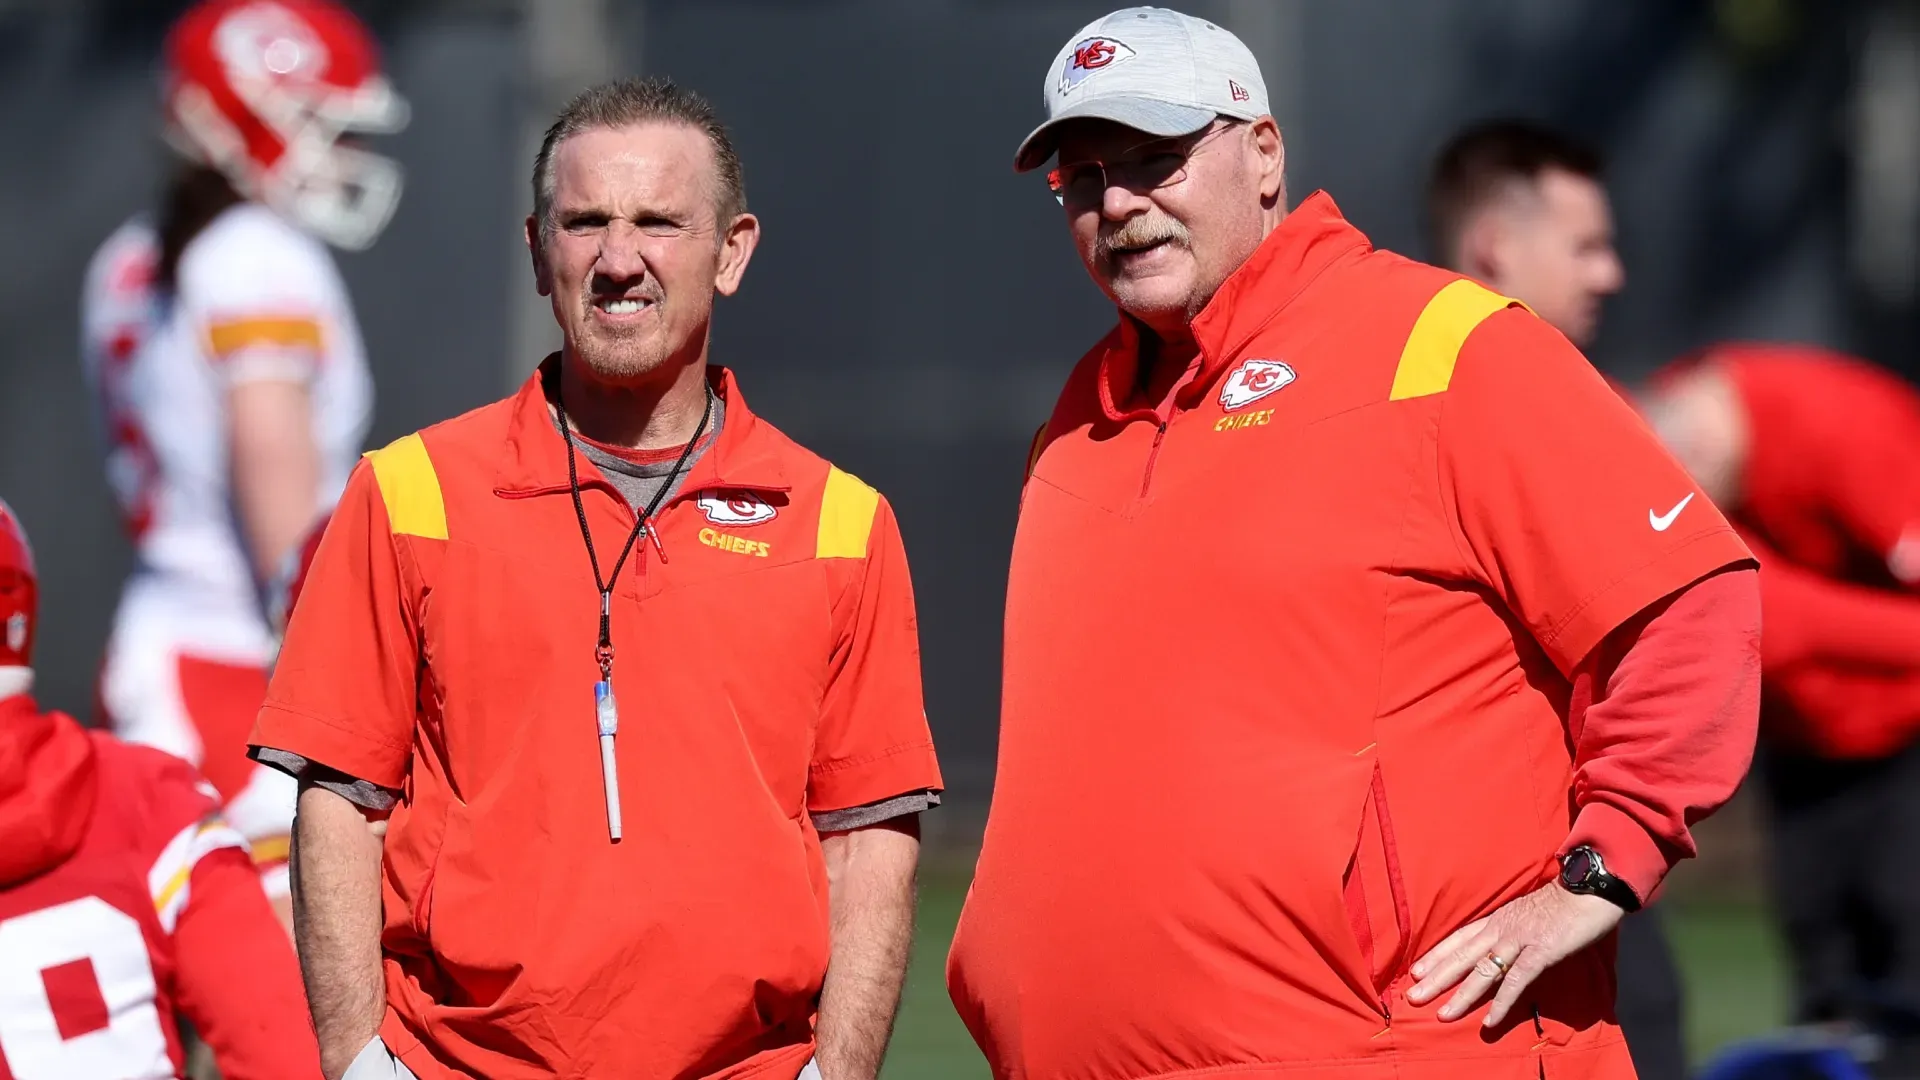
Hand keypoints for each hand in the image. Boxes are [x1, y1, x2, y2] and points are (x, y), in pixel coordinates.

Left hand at [1405, 881, 1624, 1027]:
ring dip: (1462, 995)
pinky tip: (1489, 1021)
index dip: (1436, 956)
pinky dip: (1501, 1002)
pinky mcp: (1540, 952)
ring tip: (1442, 1014)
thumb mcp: (1526, 913)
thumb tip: (1500, 947)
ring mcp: (1519, 940)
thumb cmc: (1562, 902)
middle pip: (1462, 956)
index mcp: (1497, 919)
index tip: (1415, 971)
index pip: (1459, 939)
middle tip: (1413, 997)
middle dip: (1436, 978)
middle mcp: (1501, 929)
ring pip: (1482, 971)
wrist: (1590, 889)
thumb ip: (1511, 929)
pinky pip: (1516, 981)